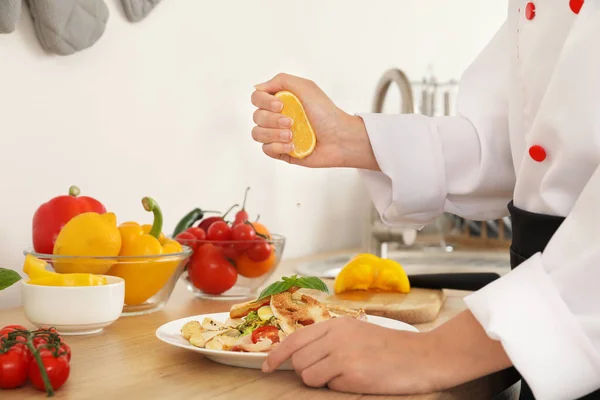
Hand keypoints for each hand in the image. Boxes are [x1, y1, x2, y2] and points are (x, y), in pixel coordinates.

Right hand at [251, 73, 378, 169]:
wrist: (339, 138)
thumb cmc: (326, 113)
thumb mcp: (306, 87)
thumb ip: (281, 80)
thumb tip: (258, 87)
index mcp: (281, 101)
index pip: (257, 99)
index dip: (264, 102)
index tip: (281, 105)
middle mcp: (277, 117)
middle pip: (257, 117)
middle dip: (272, 120)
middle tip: (291, 121)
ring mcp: (278, 135)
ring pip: (257, 134)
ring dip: (274, 134)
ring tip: (292, 135)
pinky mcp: (282, 151)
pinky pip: (266, 149)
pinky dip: (278, 146)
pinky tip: (293, 145)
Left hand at [262, 317, 439, 394]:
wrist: (423, 356)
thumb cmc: (391, 348)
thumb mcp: (357, 332)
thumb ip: (329, 339)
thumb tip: (301, 356)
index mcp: (336, 324)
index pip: (295, 338)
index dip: (277, 355)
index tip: (267, 367)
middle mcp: (335, 336)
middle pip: (299, 361)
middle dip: (308, 371)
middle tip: (331, 372)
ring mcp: (342, 354)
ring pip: (308, 376)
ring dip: (322, 381)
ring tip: (347, 375)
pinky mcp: (352, 374)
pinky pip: (327, 387)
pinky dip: (338, 388)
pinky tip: (358, 379)